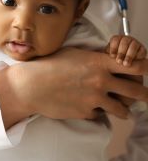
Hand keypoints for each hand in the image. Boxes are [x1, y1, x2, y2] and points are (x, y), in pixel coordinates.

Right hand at [0, 47, 147, 128]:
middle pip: (136, 91)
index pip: (134, 67)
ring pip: (122, 109)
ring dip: (121, 108)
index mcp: (99, 63)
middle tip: (144, 96)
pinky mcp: (86, 112)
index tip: (143, 72)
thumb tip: (107, 60)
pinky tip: (86, 105)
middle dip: (143, 95)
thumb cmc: (48, 66)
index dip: (143, 69)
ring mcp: (94, 99)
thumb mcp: (74, 54)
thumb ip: (94, 58)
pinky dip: (96, 112)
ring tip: (116, 106)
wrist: (30, 86)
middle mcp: (101, 81)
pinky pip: (99, 114)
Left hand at [106, 35, 146, 65]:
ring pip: (133, 46)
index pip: (115, 40)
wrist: (124, 63)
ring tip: (126, 64)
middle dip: (121, 53)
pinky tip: (133, 61)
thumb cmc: (115, 58)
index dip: (113, 48)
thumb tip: (98, 56)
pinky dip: (137, 57)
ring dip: (129, 56)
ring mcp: (135, 43)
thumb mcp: (107, 55)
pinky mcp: (142, 49)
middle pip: (124, 42)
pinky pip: (141, 51)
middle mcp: (126, 39)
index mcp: (117, 39)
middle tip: (118, 61)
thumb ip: (104, 54)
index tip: (111, 56)